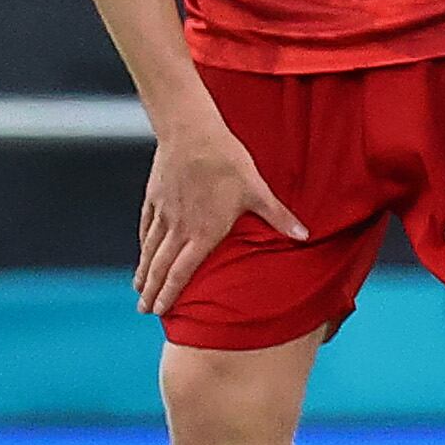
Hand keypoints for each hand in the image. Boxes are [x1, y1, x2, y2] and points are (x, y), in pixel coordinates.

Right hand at [135, 114, 310, 316]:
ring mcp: (164, 213)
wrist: (192, 133)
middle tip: (144, 310)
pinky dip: (144, 242)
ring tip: (138, 288)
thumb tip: (305, 235)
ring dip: (144, 271)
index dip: (170, 294)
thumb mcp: (258, 191)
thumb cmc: (228, 162)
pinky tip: (143, 250)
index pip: (182, 272)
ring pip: (150, 249)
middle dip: (152, 291)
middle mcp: (179, 228)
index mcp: (203, 232)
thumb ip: (279, 217)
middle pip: (161, 266)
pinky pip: (147, 226)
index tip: (160, 312)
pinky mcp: (155, 197)